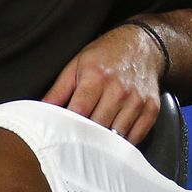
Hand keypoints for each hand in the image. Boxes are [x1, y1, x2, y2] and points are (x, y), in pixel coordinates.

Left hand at [44, 24, 162, 143]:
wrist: (143, 46)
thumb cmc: (106, 56)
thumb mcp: (76, 65)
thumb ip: (58, 91)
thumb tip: (40, 111)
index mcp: (96, 77)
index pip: (78, 112)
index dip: (68, 127)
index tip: (61, 136)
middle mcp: (119, 89)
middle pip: (98, 127)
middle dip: (85, 138)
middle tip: (75, 145)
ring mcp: (137, 100)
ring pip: (117, 136)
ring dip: (104, 144)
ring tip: (94, 145)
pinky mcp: (151, 109)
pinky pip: (136, 136)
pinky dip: (123, 143)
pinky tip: (114, 141)